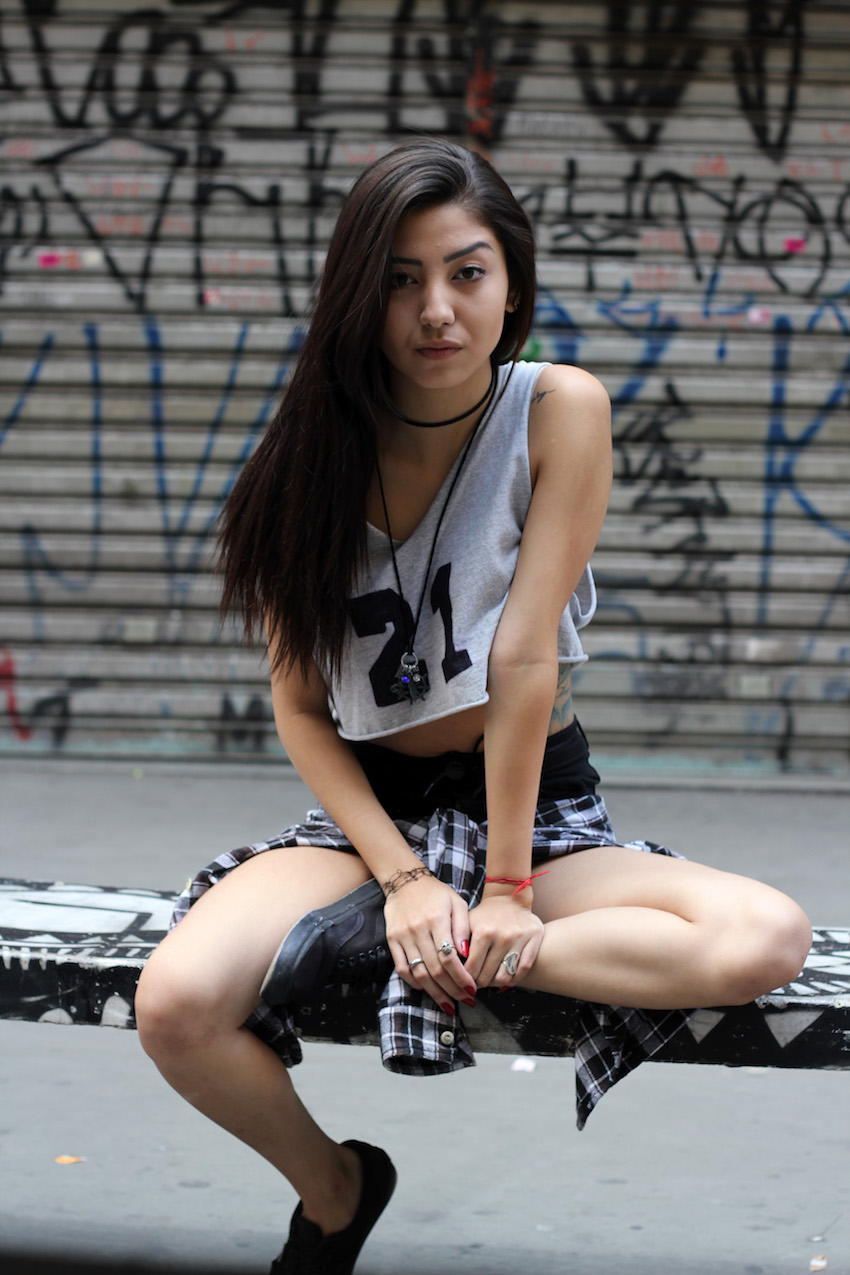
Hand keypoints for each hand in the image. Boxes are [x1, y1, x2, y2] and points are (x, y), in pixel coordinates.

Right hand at [384, 875, 477, 1012]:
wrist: (405, 882)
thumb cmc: (436, 893)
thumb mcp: (457, 903)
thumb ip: (463, 927)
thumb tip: (467, 954)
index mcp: (436, 919)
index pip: (449, 957)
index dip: (461, 977)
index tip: (472, 989)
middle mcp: (418, 929)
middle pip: (435, 969)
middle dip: (452, 990)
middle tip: (466, 1000)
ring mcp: (403, 936)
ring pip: (419, 973)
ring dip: (435, 993)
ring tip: (449, 1004)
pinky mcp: (392, 940)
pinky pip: (402, 968)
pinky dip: (415, 983)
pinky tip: (428, 990)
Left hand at [464, 891, 543, 988]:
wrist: (510, 897)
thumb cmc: (486, 914)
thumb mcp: (468, 923)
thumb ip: (458, 943)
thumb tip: (453, 967)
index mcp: (483, 931)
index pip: (471, 967)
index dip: (466, 978)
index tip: (464, 980)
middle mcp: (502, 936)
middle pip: (487, 975)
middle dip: (479, 983)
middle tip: (476, 983)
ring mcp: (519, 938)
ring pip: (505, 976)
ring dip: (495, 983)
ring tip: (490, 980)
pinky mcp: (534, 939)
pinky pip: (524, 969)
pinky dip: (514, 979)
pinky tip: (506, 977)